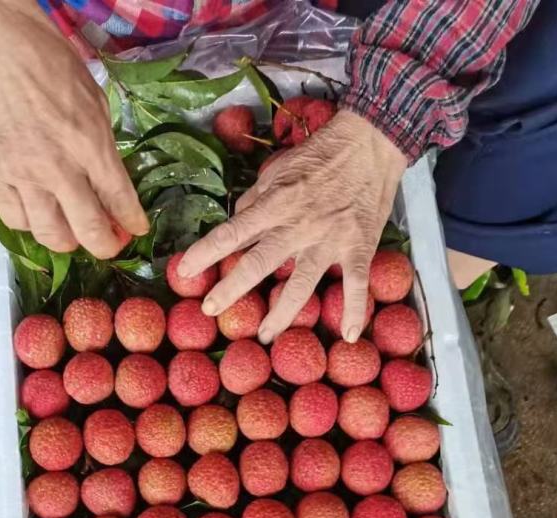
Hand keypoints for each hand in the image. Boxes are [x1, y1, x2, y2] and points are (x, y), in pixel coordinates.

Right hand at [0, 0, 146, 256]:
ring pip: (51, 236)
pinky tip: (38, 213)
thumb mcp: (95, 104)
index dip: (131, 223)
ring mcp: (23, 176)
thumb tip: (111, 187)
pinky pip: (16, 221)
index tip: (135, 230)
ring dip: (68, 240)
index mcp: (90, 145)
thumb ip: (104, 150)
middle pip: (89, 231)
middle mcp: (58, 168)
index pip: (119, 201)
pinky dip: (31, 224)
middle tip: (108, 241)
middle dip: (105, 244)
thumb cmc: (52, 67)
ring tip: (72, 230)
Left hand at [180, 110, 405, 342]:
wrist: (372, 141)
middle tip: (209, 310)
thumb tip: (236, 219)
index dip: (205, 253)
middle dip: (230, 289)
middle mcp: (298, 225)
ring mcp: (328, 240)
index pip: (232, 232)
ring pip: (301, 285)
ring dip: (281, 314)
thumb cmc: (322, 154)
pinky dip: (354, 310)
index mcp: (275, 204)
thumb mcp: (279, 168)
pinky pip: (355, 284)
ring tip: (265, 335)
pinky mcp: (358, 247)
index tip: (184, 271)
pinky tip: (349, 335)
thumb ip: (257, 198)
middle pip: (258, 264)